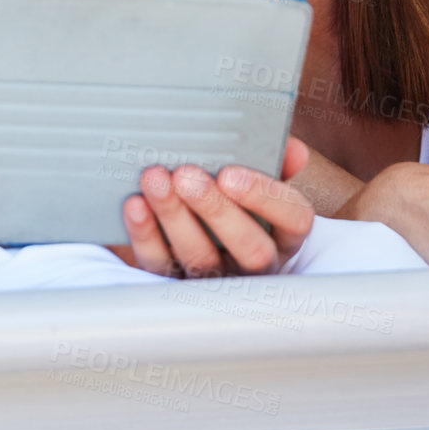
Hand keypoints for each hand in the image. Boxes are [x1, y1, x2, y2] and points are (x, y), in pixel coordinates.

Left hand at [112, 138, 314, 277]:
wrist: (197, 222)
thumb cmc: (234, 193)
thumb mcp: (259, 176)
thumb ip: (275, 158)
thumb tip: (291, 149)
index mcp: (284, 231)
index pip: (294, 218)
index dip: (265, 196)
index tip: (230, 173)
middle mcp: (257, 262)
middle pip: (250, 248)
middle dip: (216, 209)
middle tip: (186, 175)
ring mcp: (216, 276)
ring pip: (202, 258)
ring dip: (174, 217)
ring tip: (154, 180)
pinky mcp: (174, 280)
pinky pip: (160, 264)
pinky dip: (145, 234)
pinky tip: (134, 205)